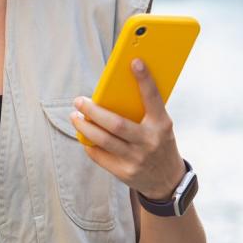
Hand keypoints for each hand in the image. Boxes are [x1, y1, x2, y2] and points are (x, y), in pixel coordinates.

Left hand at [71, 59, 185, 199]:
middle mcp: (149, 142)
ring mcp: (136, 159)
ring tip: (75, 116)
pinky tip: (83, 134)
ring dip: (85, 126)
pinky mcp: (124, 172)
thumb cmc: (160, 144)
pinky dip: (89, 143)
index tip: (134, 61)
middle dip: (93, 110)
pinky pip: (100, 156)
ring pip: (103, 140)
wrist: (167, 181)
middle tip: (79, 100)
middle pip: (116, 123)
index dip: (144, 79)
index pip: (153, 98)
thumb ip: (144, 112)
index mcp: (161, 125)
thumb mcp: (160, 126)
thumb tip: (114, 92)